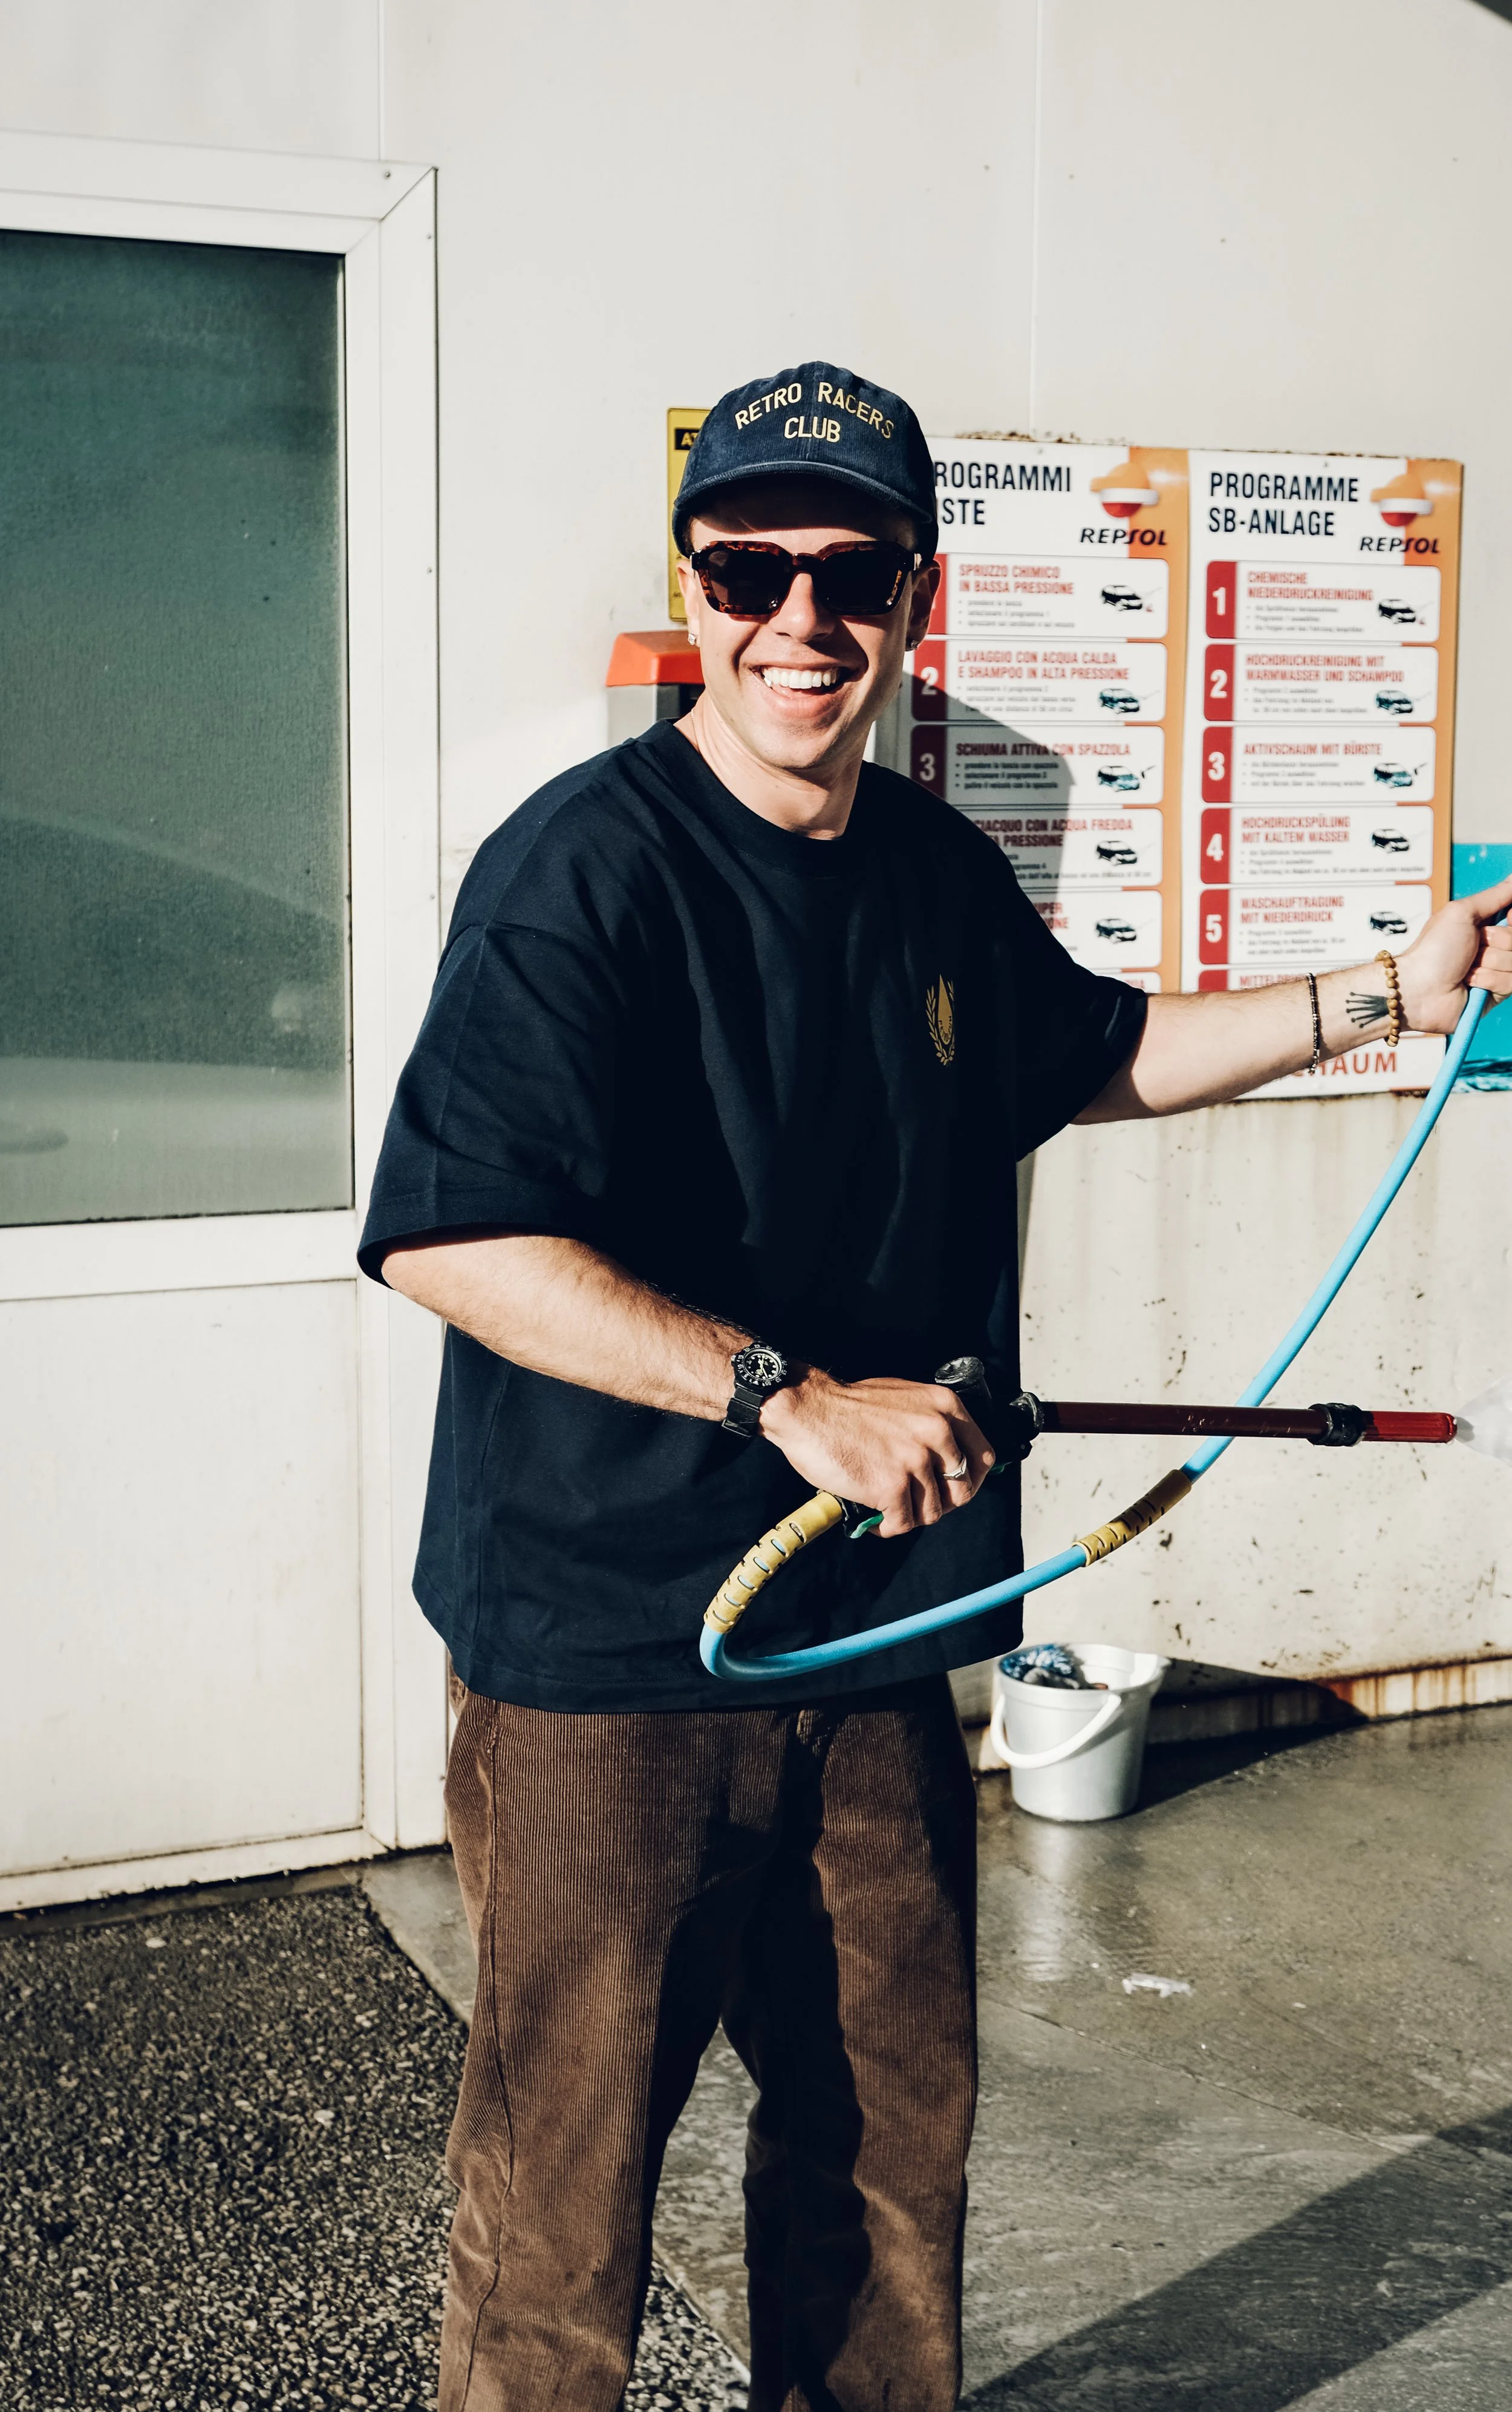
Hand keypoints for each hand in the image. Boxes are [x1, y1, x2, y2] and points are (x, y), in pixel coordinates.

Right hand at [759, 1369, 994, 1538]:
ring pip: (932, 1512)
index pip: (983, 1457)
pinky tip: (874, 1519)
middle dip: (940, 1503)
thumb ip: (932, 1423)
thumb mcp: (906, 1399)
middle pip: (962, 1490)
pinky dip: (887, 1527)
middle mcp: (938, 1432)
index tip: (953, 1488)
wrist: (809, 1409)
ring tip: (889, 1509)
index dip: (970, 1479)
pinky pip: (902, 1524)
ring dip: (910, 1516)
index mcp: (946, 1408)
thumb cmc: (850, 1406)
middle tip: (916, 1502)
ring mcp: (916, 1460)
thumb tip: (948, 1459)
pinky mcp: (892, 1486)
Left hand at [1398, 873, 1511, 1033]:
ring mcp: (1496, 969)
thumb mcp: (1462, 913)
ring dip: (1491, 962)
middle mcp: (1494, 945)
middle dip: (1499, 940)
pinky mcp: (1497, 992)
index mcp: (1486, 924)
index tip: (1506, 917)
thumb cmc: (1434, 949)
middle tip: (1476, 944)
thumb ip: (1494, 895)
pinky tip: (1470, 982)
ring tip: (1467, 967)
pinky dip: (1489, 980)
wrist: (1420, 989)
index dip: (1511, 918)